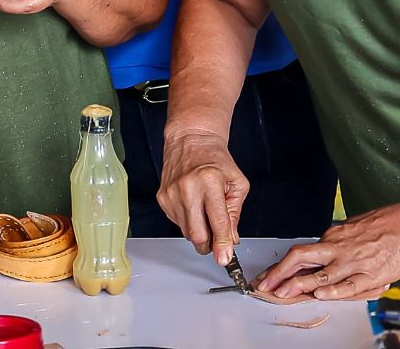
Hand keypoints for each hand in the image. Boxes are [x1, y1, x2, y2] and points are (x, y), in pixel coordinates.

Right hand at [157, 128, 249, 263]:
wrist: (190, 140)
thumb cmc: (215, 159)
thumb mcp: (237, 183)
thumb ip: (235, 214)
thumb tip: (230, 240)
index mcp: (209, 181)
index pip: (217, 221)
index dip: (222, 243)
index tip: (224, 258)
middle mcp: (187, 188)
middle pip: (197, 234)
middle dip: (210, 245)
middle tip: (218, 241)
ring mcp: (171, 193)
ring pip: (186, 232)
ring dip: (199, 231)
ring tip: (205, 211)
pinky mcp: (162, 198)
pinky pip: (177, 222)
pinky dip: (188, 221)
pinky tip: (193, 205)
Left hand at [254, 200, 399, 301]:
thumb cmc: (389, 224)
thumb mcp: (356, 227)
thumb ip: (339, 241)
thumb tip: (325, 249)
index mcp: (335, 236)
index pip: (302, 252)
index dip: (283, 265)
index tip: (269, 275)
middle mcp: (339, 247)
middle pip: (300, 258)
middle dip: (279, 273)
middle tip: (264, 285)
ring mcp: (354, 261)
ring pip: (320, 274)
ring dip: (298, 285)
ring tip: (280, 294)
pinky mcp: (370, 273)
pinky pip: (348, 284)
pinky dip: (332, 290)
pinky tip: (318, 294)